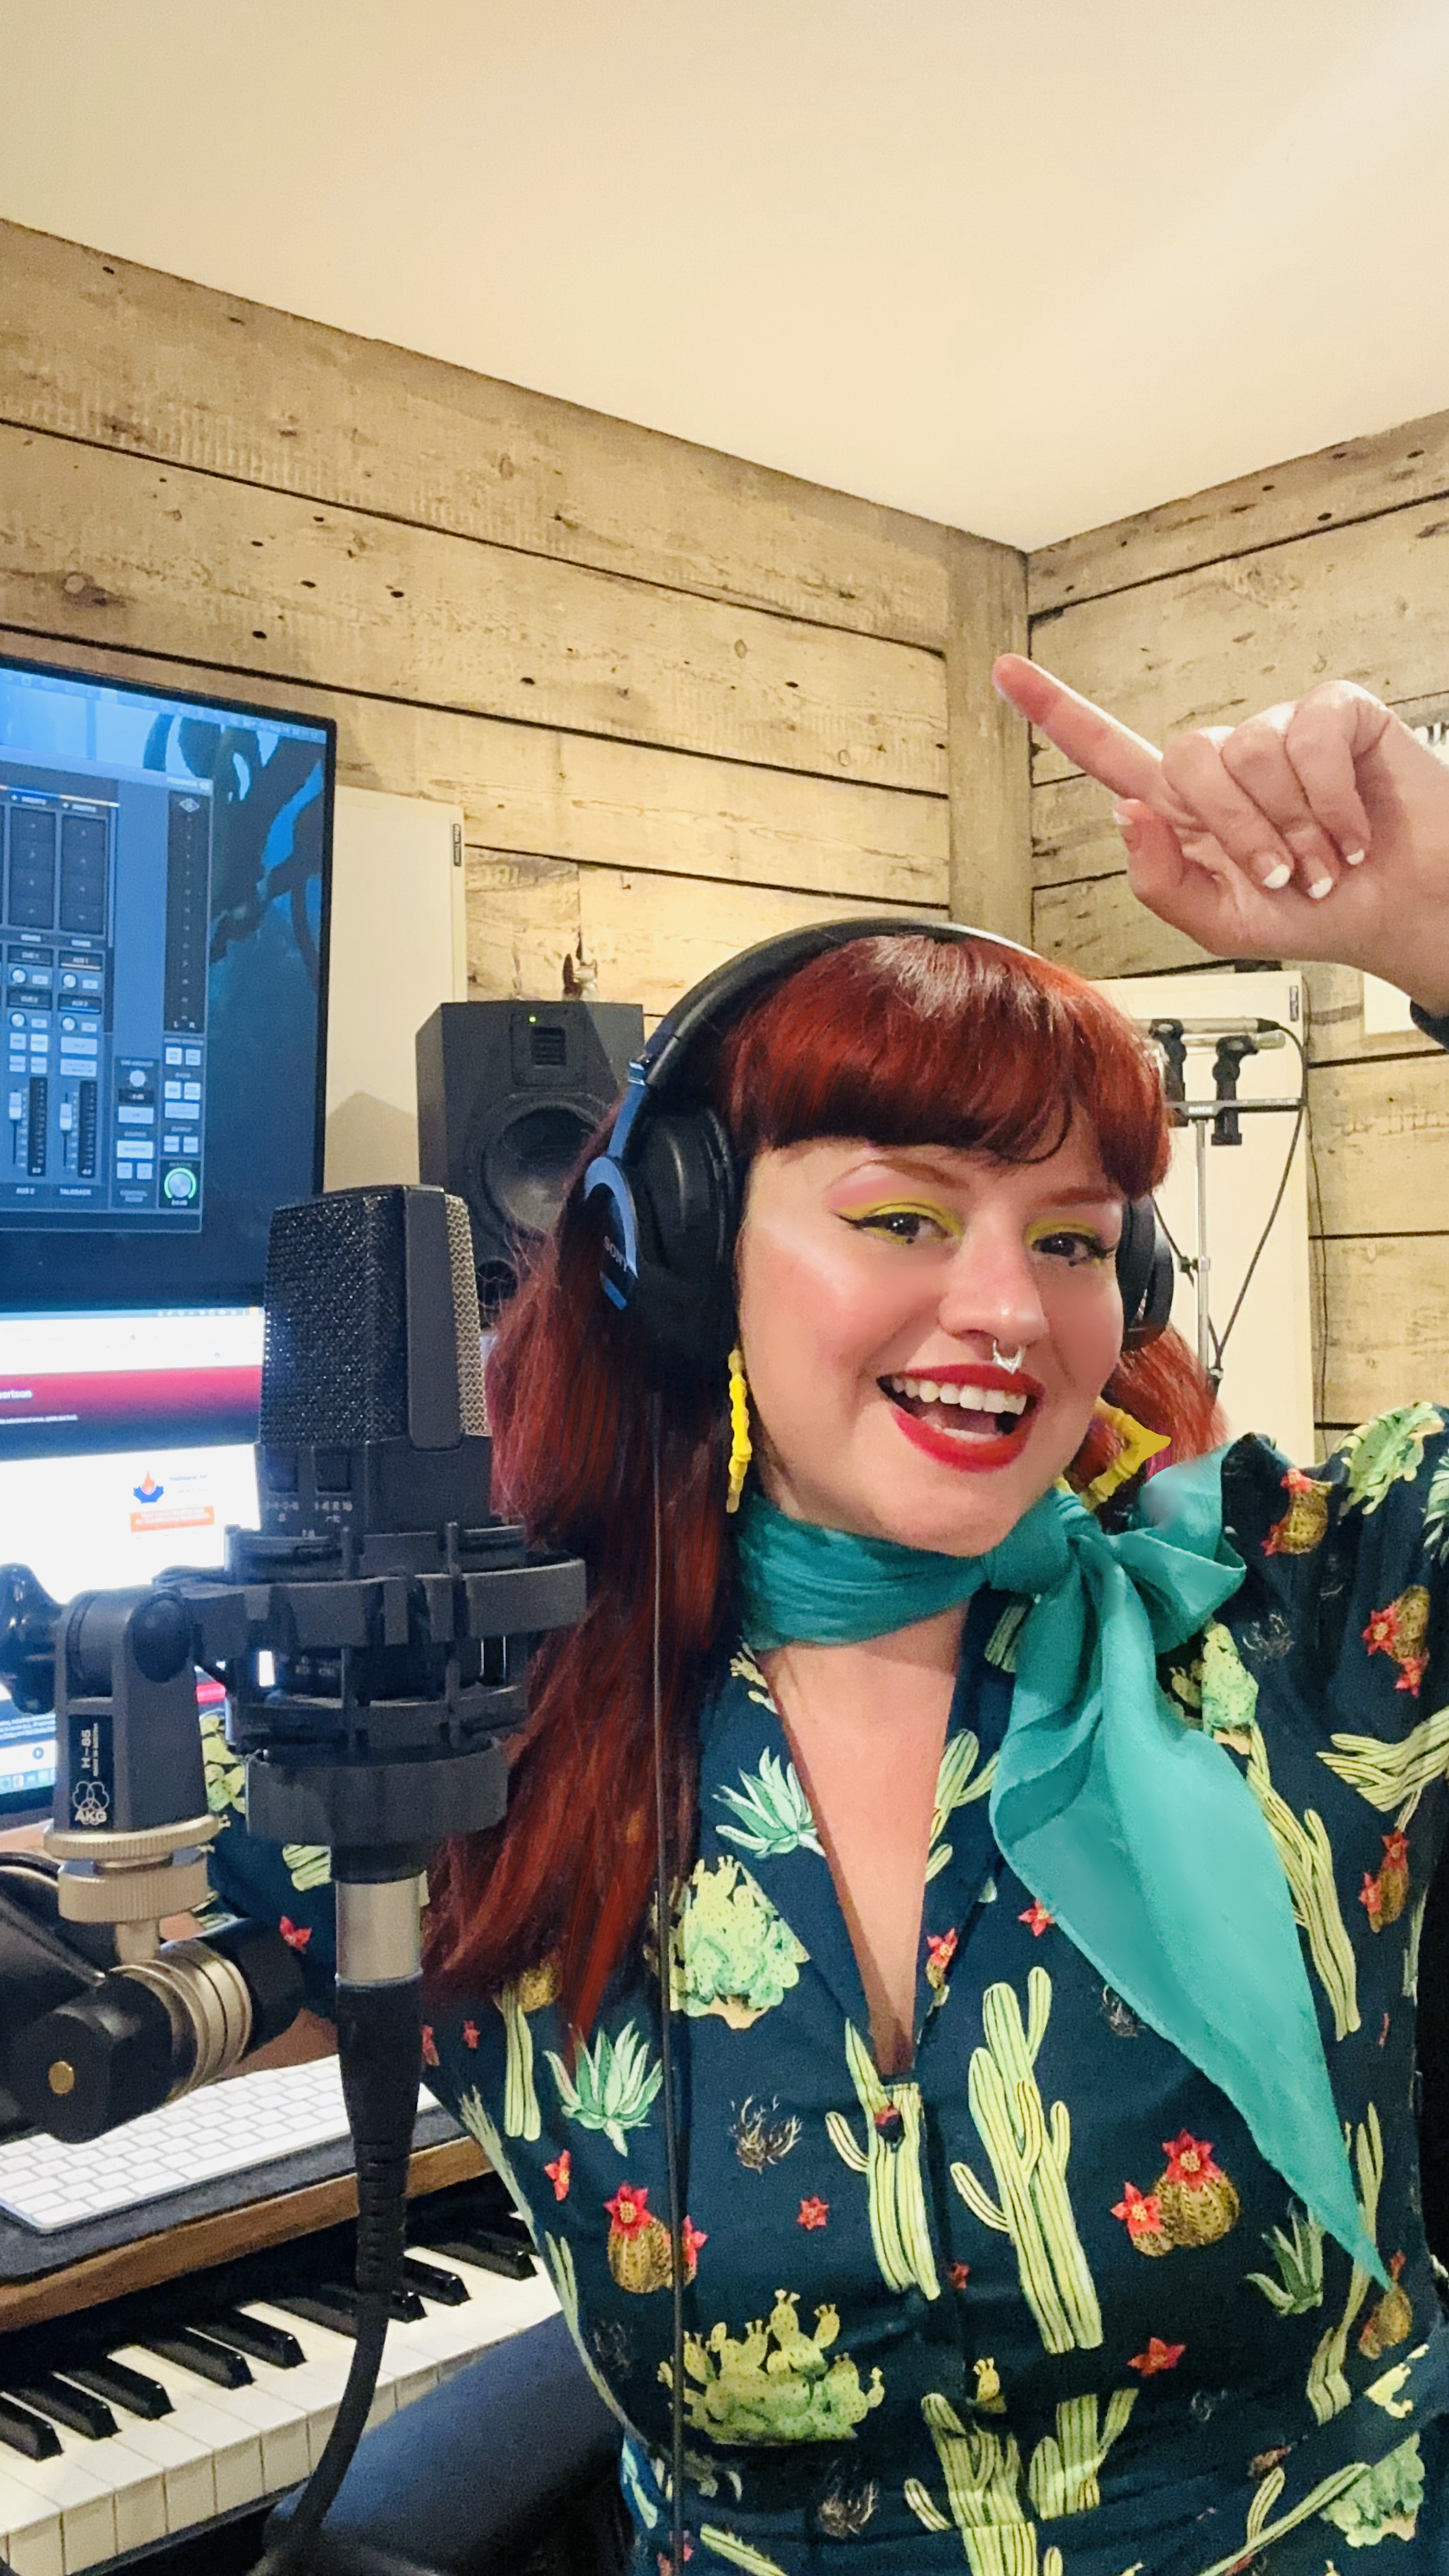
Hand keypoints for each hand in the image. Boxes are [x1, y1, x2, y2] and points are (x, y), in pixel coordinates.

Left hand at [992, 656, 1448, 1019]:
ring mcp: (1278, 731)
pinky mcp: (1333, 714)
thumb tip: (1125, 813)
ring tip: (1323, 859)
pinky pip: (1308, 733)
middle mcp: (1225, 763)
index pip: (1107, 752)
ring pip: (1249, 752)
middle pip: (1185, 760)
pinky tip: (1354, 831)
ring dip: (1293, 825)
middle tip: (1283, 876)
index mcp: (1182, 811)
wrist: (1400, 911)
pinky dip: (1333, 798)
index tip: (1005, 672)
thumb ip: (1161, 879)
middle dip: (1236, 831)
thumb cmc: (1314, 915)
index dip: (1055, 713)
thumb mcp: (1222, 923)